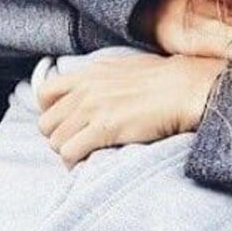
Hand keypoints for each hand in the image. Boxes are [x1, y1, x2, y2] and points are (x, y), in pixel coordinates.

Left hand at [37, 54, 226, 166]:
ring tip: (86, 155)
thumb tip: (103, 89)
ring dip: (68, 151)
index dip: (51, 112)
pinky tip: (88, 163)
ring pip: (55, 141)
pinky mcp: (102, 130)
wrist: (186, 88)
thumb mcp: (129, 67)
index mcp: (90, 73)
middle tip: (78, 144)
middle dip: (59, 137)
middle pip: (47, 123)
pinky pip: (69, 153)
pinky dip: (74, 163)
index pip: (46, 93)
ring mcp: (92, 109)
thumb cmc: (167, 79)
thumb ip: (107, 77)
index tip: (67, 123)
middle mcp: (85, 90)